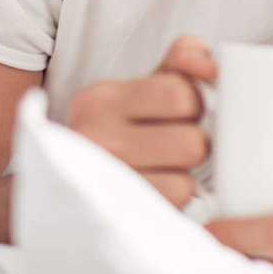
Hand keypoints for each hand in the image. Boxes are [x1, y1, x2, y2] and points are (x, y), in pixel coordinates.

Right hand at [67, 35, 212, 208]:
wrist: (64, 189)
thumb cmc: (119, 130)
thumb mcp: (142, 88)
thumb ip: (180, 61)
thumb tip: (208, 64)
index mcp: (102, 98)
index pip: (181, 93)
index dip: (196, 103)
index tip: (186, 112)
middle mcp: (94, 138)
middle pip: (191, 140)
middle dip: (195, 141)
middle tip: (178, 144)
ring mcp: (102, 180)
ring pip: (187, 176)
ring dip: (187, 171)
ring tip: (167, 167)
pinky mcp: (116, 212)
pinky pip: (178, 197)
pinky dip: (176, 195)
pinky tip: (159, 189)